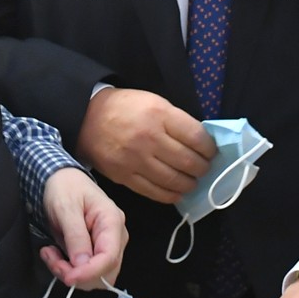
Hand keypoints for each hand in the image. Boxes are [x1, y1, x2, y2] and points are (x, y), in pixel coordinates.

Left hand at [39, 167, 127, 288]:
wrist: (61, 180)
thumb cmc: (65, 188)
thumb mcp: (66, 208)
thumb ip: (75, 236)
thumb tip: (82, 265)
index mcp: (112, 222)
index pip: (109, 257)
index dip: (90, 272)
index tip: (67, 277)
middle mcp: (115, 237)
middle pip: (106, 272)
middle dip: (78, 275)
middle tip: (52, 260)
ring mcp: (106, 245)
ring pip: (95, 276)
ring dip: (70, 273)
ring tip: (50, 255)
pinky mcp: (94, 252)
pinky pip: (85, 271)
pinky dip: (68, 269)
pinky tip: (53, 255)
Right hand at [77, 87, 215, 203]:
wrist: (87, 118)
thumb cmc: (125, 107)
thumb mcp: (154, 102)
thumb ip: (176, 121)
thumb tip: (201, 142)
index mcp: (159, 115)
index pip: (196, 137)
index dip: (209, 148)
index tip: (211, 152)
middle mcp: (149, 138)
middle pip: (188, 161)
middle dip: (203, 168)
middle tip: (204, 168)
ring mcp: (136, 160)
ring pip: (174, 181)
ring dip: (190, 184)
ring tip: (193, 181)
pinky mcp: (125, 177)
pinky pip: (155, 193)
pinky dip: (171, 195)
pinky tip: (177, 192)